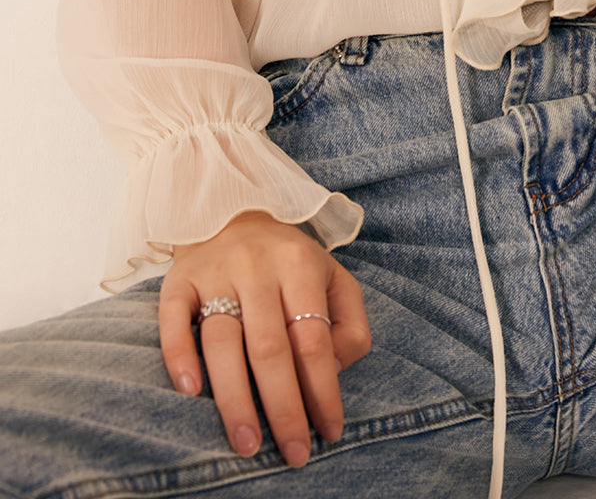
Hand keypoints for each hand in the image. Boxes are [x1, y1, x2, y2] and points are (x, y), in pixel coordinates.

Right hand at [159, 210, 371, 466]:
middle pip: (269, 348)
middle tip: (292, 454)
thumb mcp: (335, 280)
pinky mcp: (178, 281)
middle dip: (283, 407)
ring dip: (234, 399)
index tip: (328, 432)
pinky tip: (190, 392)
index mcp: (301, 266)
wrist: (234, 214)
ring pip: (223, 342)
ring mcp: (215, 274)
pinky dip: (179, 357)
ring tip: (246, 443)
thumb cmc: (291, 262)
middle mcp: (258, 268)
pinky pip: (174, 321)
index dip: (322, 390)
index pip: (313, 339)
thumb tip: (332, 369)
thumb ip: (349, 324)